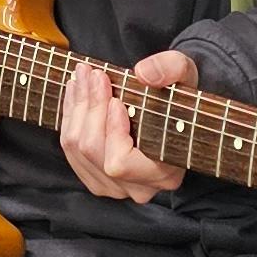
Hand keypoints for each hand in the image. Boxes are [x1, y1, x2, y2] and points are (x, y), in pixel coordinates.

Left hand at [58, 51, 191, 202]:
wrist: (172, 112)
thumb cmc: (178, 96)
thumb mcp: (185, 74)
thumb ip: (172, 69)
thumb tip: (143, 73)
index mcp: (164, 173)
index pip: (121, 163)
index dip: (113, 131)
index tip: (115, 101)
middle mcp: (138, 188)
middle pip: (94, 152)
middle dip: (90, 108)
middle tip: (94, 74)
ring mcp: (114, 187)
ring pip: (78, 151)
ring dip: (77, 109)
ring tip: (82, 77)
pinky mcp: (96, 179)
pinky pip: (72, 151)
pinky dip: (70, 118)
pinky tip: (76, 93)